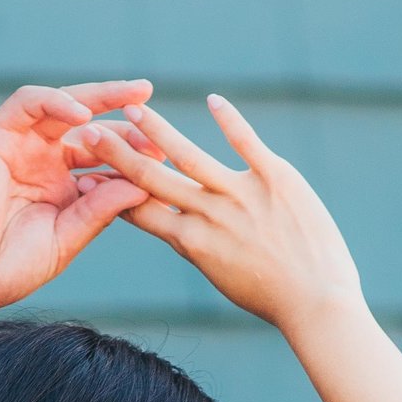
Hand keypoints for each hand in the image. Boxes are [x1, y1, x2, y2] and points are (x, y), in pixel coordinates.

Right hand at [0, 81, 155, 318]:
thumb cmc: (5, 269)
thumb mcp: (66, 239)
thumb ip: (101, 209)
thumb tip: (144, 182)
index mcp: (57, 191)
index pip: (102, 162)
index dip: (133, 158)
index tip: (165, 161)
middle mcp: (40, 164)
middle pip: (89, 129)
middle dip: (126, 122)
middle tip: (157, 117)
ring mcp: (18, 148)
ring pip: (63, 105)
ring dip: (101, 96)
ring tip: (136, 96)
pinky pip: (29, 103)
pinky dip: (58, 102)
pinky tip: (84, 115)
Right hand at [74, 95, 364, 335]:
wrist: (316, 301)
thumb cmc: (270, 296)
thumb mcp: (221, 275)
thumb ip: (198, 246)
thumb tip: (178, 228)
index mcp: (191, 243)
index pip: (139, 210)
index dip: (108, 190)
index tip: (85, 172)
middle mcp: (209, 215)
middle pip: (151, 178)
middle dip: (117, 153)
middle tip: (91, 132)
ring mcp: (242, 194)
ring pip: (188, 156)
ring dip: (156, 129)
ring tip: (133, 109)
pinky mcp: (276, 177)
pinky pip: (247, 142)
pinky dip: (229, 120)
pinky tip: (213, 100)